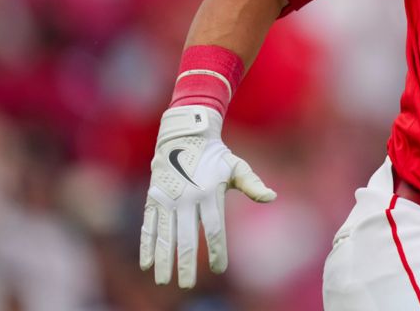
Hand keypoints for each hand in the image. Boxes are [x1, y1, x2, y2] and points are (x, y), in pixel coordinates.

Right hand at [139, 105, 275, 286]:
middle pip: (187, 238)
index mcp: (209, 193)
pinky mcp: (153, 198)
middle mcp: (187, 198)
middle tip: (187, 286)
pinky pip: (149, 226)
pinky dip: (147, 246)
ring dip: (164, 260)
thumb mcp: (236, 166)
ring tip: (164, 282)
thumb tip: (272, 197)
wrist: (184, 134)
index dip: (217, 250)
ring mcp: (168, 199)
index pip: (215, 229)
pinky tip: (147, 264)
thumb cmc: (215, 155)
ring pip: (165, 236)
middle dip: (187, 264)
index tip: (220, 268)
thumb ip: (252, 184)